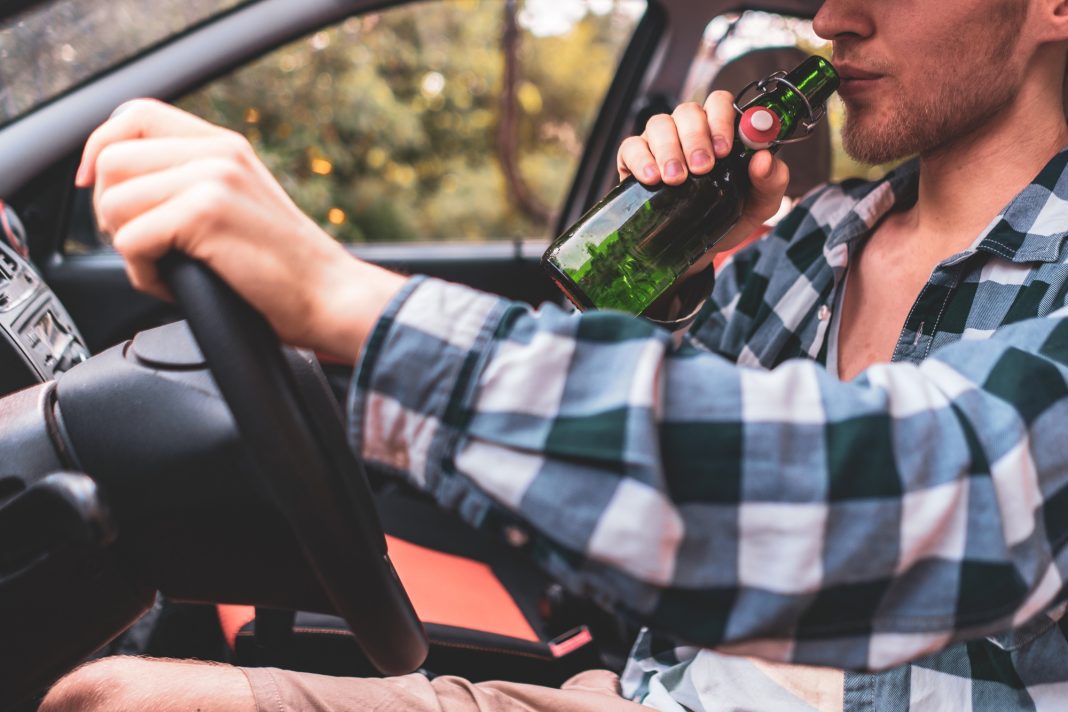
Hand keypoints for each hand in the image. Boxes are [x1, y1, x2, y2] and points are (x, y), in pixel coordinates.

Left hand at [77, 99, 404, 361]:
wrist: (329, 296)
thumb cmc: (284, 268)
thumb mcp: (240, 204)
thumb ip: (192, 183)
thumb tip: (119, 188)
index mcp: (224, 145)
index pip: (134, 114)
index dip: (100, 147)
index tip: (98, 187)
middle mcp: (218, 153)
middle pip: (112, 160)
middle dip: (111, 211)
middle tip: (144, 245)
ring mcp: (213, 180)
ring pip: (115, 201)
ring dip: (127, 245)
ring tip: (165, 266)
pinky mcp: (206, 214)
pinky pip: (131, 240)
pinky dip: (143, 273)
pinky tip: (174, 284)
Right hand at [616, 91, 789, 268]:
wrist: (697, 249)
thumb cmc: (729, 217)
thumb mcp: (760, 205)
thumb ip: (771, 181)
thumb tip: (763, 159)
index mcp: (720, 131)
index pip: (719, 103)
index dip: (721, 119)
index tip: (725, 150)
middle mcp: (688, 131)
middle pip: (687, 112)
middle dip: (695, 138)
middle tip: (702, 168)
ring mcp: (660, 144)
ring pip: (659, 125)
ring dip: (669, 150)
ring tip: (676, 179)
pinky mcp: (634, 161)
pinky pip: (631, 147)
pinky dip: (640, 160)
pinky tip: (651, 179)